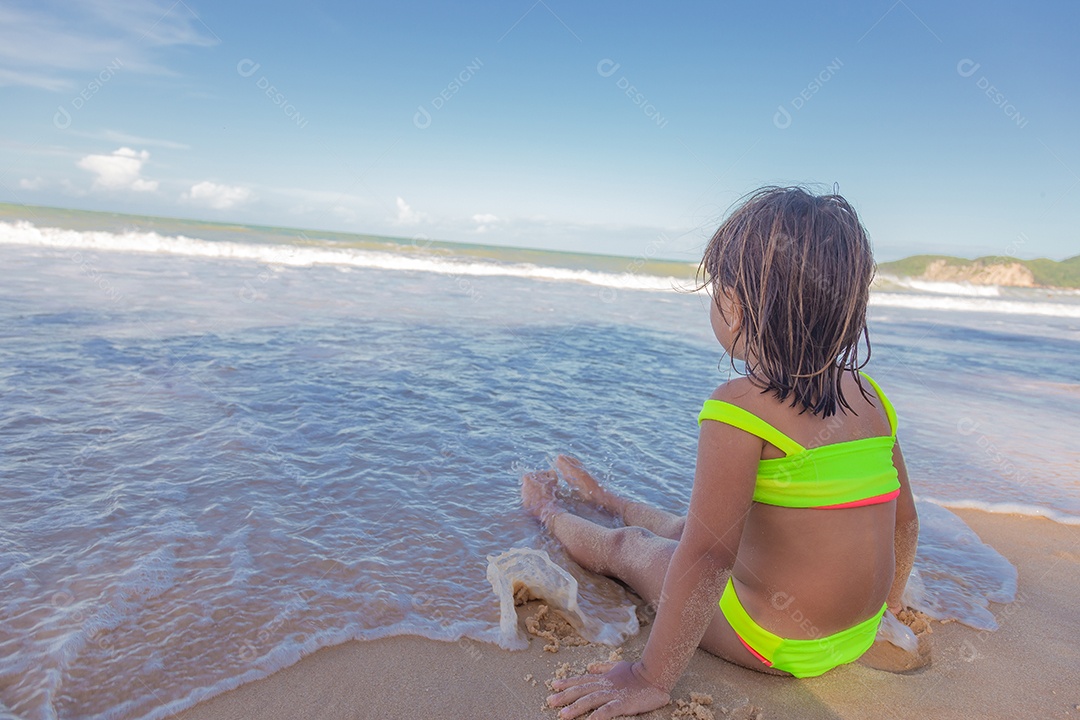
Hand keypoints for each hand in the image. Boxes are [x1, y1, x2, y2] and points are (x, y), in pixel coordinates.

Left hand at [547, 660, 669, 718]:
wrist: (654, 674)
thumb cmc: (636, 671)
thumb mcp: (617, 666)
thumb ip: (603, 668)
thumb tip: (589, 667)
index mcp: (603, 677)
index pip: (581, 680)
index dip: (567, 683)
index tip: (553, 685)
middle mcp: (604, 685)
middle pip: (581, 690)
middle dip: (565, 696)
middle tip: (550, 701)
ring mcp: (613, 694)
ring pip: (590, 700)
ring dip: (576, 707)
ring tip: (563, 715)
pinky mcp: (623, 703)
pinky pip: (609, 710)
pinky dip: (599, 715)